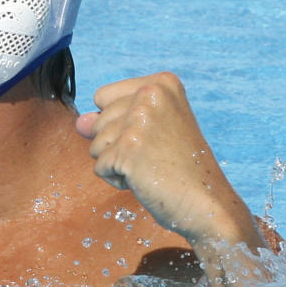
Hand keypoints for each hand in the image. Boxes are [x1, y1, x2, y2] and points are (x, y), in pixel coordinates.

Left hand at [75, 72, 256, 247]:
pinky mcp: (128, 148)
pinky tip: (145, 179)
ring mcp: (139, 120)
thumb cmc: (180, 168)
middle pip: (97, 121)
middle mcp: (150, 94)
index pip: (102, 96)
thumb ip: (111, 119)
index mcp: (161, 83)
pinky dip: (117, 179)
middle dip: (117, 145)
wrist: (206, 202)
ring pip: (95, 144)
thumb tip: (79, 122)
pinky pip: (99, 166)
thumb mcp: (148, 132)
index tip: (153, 135)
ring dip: (116, 163)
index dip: (119, 122)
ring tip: (150, 166)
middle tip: (155, 155)